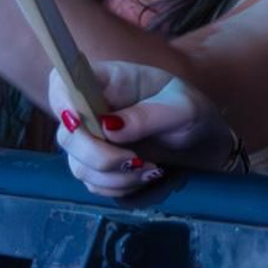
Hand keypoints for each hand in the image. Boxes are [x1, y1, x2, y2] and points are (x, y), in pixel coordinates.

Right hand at [50, 61, 236, 197]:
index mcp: (110, 81)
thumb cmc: (193, 113)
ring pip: (78, 165)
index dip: (61, 100)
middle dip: (96, 154)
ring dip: (114, 175)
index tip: (78, 122)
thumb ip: (148, 115)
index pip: (64, 80)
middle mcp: (95, 109)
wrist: (205, 143)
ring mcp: (94, 140)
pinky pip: (94, 183)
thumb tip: (108, 127)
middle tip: (134, 159)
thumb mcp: (182, 108)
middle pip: (66, 133)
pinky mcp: (101, 166)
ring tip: (151, 169)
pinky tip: (146, 177)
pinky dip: (119, 187)